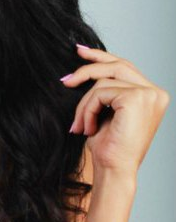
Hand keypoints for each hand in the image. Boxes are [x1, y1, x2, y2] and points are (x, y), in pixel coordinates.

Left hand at [61, 43, 169, 176]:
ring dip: (85, 103)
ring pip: (104, 81)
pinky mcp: (136, 98)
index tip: (80, 51)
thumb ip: (106, 90)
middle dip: (88, 68)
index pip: (126, 67)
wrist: (114, 171)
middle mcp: (156, 93)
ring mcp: (148, 94)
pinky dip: (88, 109)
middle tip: (66, 79)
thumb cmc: (110, 147)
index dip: (102, 57)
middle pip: (117, 66)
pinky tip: (88, 128)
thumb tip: (86, 65)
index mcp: (152, 95)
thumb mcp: (107, 112)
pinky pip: (100, 92)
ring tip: (80, 125)